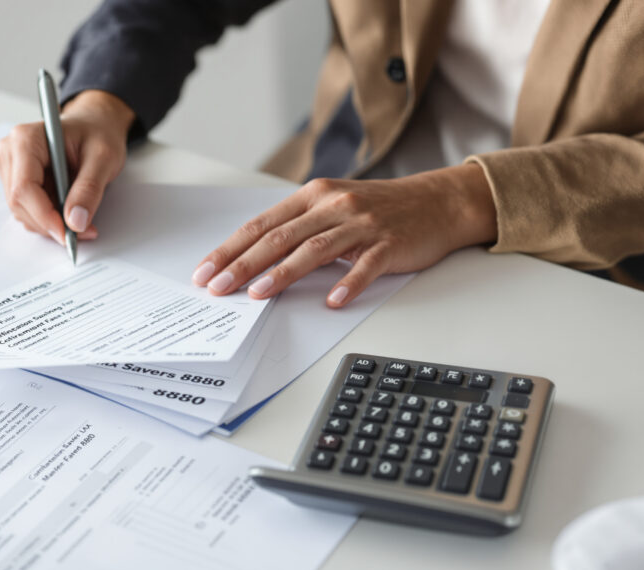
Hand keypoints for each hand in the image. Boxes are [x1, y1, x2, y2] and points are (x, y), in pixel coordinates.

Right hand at [0, 90, 134, 242]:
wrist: (95, 125)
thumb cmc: (97, 133)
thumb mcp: (103, 158)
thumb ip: (89, 189)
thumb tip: (76, 221)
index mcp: (26, 139)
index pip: (23, 188)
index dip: (44, 216)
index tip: (67, 233)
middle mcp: (11, 151)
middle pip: (19, 203)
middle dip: (50, 223)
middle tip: (82, 231)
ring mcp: (10, 166)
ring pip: (22, 211)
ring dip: (50, 223)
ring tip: (80, 217)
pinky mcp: (16, 179)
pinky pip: (27, 209)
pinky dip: (48, 218)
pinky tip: (68, 211)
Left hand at [191, 163, 497, 306]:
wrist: (437, 201)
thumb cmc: (379, 208)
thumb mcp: (333, 206)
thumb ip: (298, 226)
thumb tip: (254, 258)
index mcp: (314, 195)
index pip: (262, 225)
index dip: (230, 248)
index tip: (205, 271)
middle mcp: (333, 205)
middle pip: (280, 237)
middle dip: (243, 264)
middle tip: (218, 287)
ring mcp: (362, 224)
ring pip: (314, 249)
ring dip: (283, 273)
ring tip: (258, 294)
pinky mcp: (389, 243)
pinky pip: (365, 266)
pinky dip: (348, 282)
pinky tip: (332, 299)